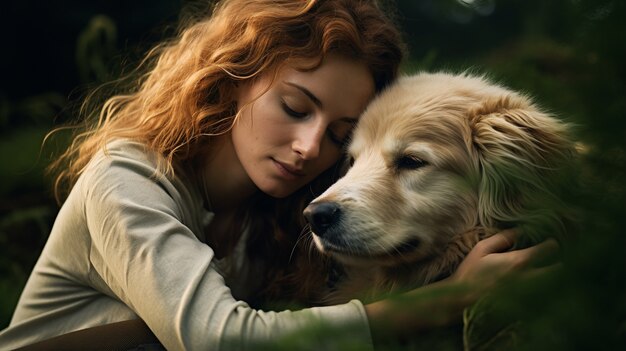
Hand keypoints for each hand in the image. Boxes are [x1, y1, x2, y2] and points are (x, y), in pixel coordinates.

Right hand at [364, 229, 560, 341]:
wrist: (462, 300)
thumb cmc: (470, 272)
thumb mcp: (481, 248)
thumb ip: (503, 238)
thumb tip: (520, 231)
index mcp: (520, 261)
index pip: (550, 249)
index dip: (552, 243)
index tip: (550, 241)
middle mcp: (530, 278)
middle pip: (560, 269)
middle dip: (559, 261)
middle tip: (554, 257)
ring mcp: (529, 293)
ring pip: (554, 283)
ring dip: (553, 276)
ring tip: (547, 269)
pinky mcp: (526, 304)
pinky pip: (544, 296)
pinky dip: (545, 289)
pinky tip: (536, 283)